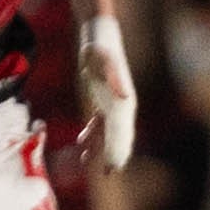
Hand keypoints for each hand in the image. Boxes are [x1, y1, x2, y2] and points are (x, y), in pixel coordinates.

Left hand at [78, 14, 137, 172]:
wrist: (99, 35)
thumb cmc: (102, 47)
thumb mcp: (105, 61)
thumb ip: (115, 79)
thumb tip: (126, 98)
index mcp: (124, 102)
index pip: (122, 133)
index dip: (119, 150)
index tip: (114, 167)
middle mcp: (121, 106)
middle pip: (119, 137)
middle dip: (114, 155)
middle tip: (109, 174)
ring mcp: (111, 104)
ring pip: (107, 133)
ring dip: (100, 149)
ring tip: (91, 165)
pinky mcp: (100, 100)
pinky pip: (98, 123)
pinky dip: (91, 135)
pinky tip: (82, 144)